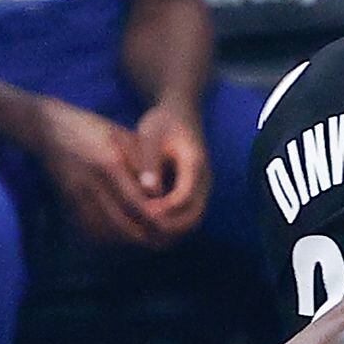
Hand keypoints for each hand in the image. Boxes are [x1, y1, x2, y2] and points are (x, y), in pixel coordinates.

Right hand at [32, 98, 174, 247]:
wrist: (50, 129)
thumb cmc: (96, 130)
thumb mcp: (125, 138)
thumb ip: (144, 164)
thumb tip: (161, 194)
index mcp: (110, 164)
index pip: (137, 204)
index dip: (156, 220)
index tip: (173, 224)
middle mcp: (90, 183)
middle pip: (121, 225)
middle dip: (145, 236)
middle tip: (165, 239)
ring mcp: (76, 195)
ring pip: (104, 231)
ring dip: (126, 240)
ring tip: (149, 240)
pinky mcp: (68, 201)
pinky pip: (88, 227)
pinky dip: (107, 236)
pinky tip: (123, 235)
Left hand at [132, 103, 209, 241]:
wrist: (182, 113)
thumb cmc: (164, 121)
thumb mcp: (151, 135)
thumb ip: (150, 161)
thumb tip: (148, 189)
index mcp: (195, 165)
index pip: (184, 198)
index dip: (163, 211)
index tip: (141, 213)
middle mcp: (204, 179)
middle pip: (193, 216)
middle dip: (168, 228)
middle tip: (139, 229)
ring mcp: (202, 186)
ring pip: (192, 220)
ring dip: (169, 230)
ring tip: (142, 230)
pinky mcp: (195, 190)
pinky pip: (187, 215)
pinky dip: (171, 225)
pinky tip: (147, 223)